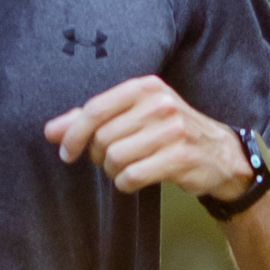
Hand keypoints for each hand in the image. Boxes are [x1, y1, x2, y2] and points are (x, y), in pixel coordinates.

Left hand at [44, 74, 246, 202]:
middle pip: (102, 137)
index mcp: (144, 87)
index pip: (95, 109)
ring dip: (112, 172)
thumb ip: (90, 120)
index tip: (66, 152)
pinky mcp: (181, 157)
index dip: (73, 134)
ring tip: (126, 168)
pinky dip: (126, 183)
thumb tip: (49, 131)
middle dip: (98, 156)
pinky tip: (136, 179)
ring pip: (115, 158)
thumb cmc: (167, 132)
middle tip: (109, 160)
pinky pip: (132, 176)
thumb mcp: (133, 116)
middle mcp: (159, 103)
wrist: (220, 154)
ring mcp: (173, 130)